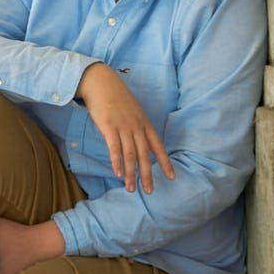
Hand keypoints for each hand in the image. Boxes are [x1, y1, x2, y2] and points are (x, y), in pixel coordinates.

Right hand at [75, 62, 173, 193]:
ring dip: (131, 174)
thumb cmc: (116, 97)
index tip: (171, 177)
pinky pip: (115, 148)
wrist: (101, 82)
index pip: (158, 146)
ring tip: (131, 188)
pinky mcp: (109, 127)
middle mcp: (137, 127)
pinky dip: (117, 162)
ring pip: (130, 155)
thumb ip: (137, 127)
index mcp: (145, 124)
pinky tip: (117, 173)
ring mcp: (123, 127)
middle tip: (149, 191)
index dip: (165, 162)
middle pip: (145, 155)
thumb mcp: (133, 111)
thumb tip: (139, 142)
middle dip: (147, 174)